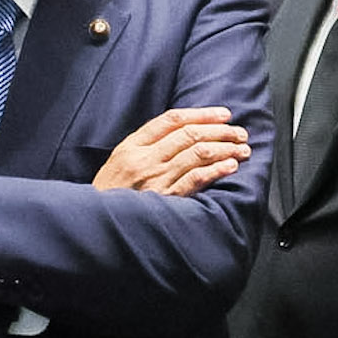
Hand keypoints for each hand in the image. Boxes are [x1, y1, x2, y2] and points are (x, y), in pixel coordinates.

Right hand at [92, 106, 248, 195]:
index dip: (201, 114)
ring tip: (241, 149)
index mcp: (132, 146)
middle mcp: (144, 159)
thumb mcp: (119, 161)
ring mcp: (155, 179)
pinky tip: (230, 166)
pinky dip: (215, 170)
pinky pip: (195, 179)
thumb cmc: (110, 193)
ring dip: (224, 149)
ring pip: (197, 154)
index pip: (172, 120)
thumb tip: (182, 132)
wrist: (96, 223)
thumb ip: (146, 145)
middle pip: (189, 134)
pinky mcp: (164, 199)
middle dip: (220, 131)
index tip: (224, 114)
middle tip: (239, 133)